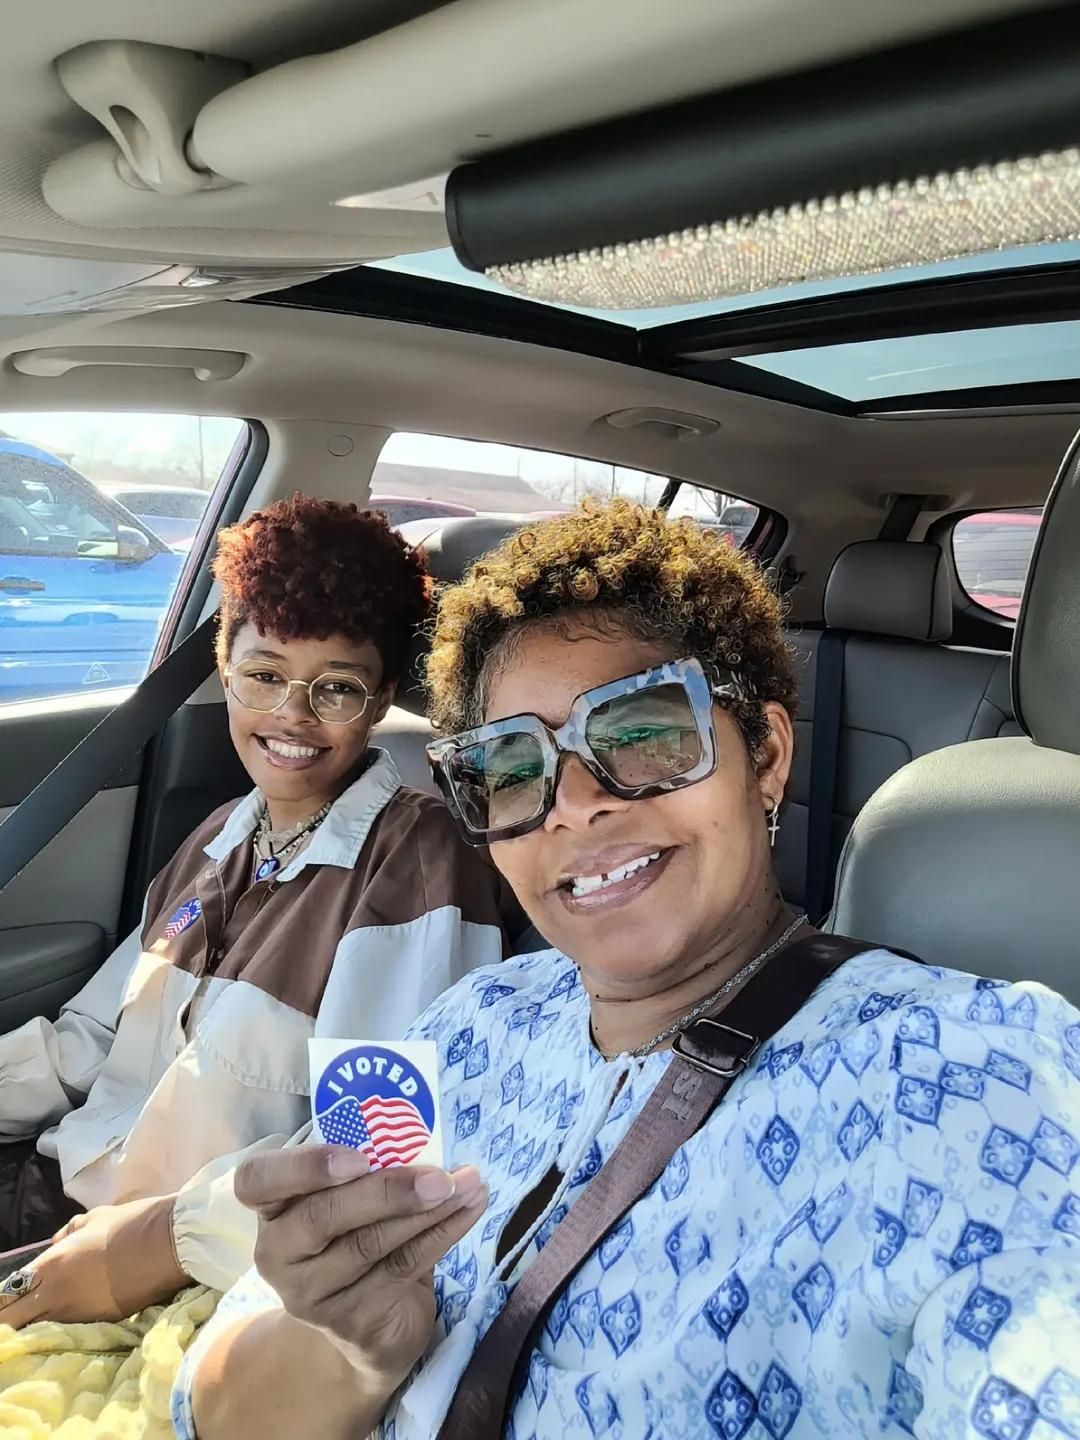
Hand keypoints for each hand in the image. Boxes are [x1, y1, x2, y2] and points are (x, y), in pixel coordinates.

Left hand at [0, 1195, 186, 1329]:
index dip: (1, 1303)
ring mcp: (78, 1313)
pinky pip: (70, 1329)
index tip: (4, 1304)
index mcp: (51, 1265)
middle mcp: (56, 1294)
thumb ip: (69, 1233)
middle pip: (12, 1322)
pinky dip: (63, 1328)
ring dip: (34, 1327)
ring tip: (38, 1320)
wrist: (169, 1242)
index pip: (5, 1295)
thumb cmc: (131, 1223)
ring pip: (39, 1330)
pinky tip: (68, 1321)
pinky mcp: (100, 1324)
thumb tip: (57, 1242)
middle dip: (8, 1322)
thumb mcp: (94, 1218)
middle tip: (13, 1319)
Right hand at [235, 1145, 487, 1389]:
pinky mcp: (350, 1320)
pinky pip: (402, 1267)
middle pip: (323, 1216)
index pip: (256, 1181)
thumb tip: (423, 1130)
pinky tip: (470, 1209)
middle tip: (439, 1176)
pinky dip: (443, 1233)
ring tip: (468, 1184)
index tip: (358, 1158)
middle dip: (387, 1191)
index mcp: (272, 1206)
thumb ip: (368, 1166)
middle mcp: (278, 1252)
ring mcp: (311, 1292)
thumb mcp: (348, 1197)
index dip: (304, 1167)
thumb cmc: (355, 1235)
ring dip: (429, 1210)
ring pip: (370, 1244)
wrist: (365, 1324)